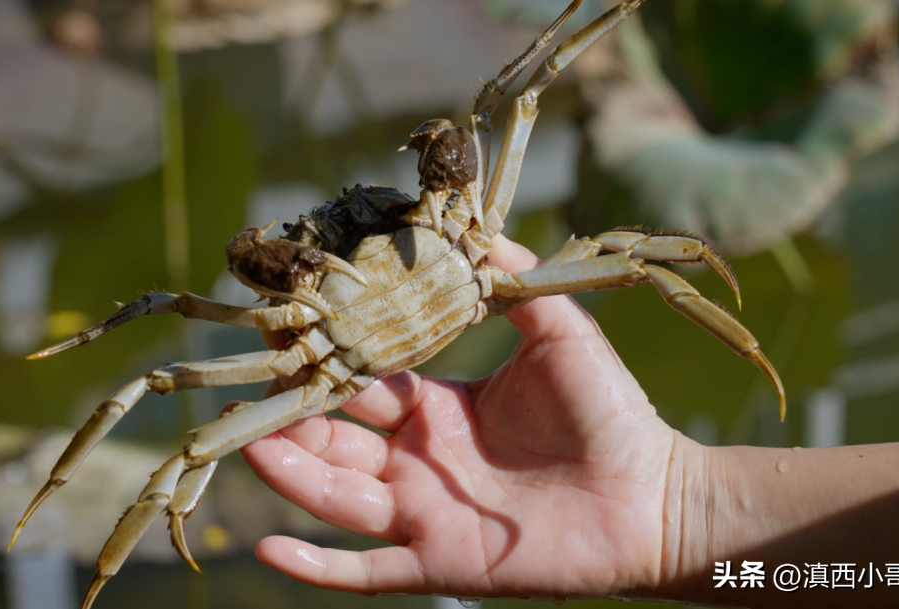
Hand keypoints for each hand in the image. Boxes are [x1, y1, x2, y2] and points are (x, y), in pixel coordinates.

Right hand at [241, 234, 686, 600]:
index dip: (327, 363)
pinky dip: (316, 568)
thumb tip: (479, 228)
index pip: (365, 384)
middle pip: (335, 441)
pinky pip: (366, 572)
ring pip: (339, 498)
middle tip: (244, 395)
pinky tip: (271, 548)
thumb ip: (518, 284)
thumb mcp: (561, 334)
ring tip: (250, 444)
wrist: (654, 497)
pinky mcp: (441, 562)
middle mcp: (420, 460)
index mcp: (439, 408)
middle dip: (289, 419)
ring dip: (292, 474)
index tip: (285, 334)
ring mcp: (426, 514)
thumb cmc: (611, 413)